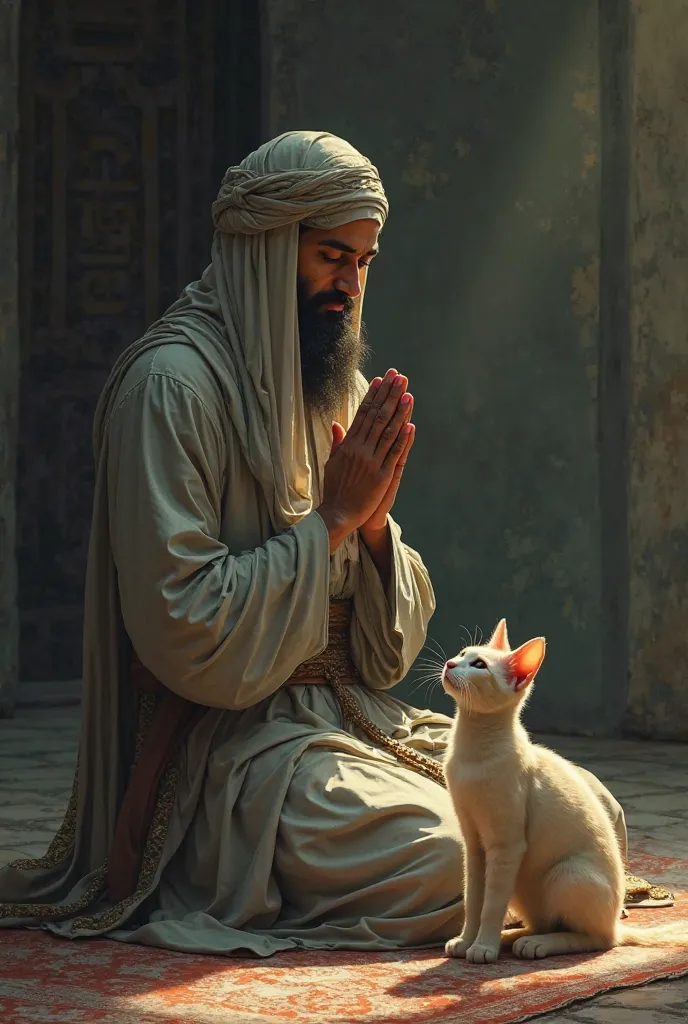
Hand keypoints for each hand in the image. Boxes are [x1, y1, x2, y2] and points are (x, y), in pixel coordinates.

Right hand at [317, 369, 413, 551]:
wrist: (338, 513)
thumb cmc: (335, 488)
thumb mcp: (333, 462)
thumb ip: (338, 442)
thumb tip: (337, 424)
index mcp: (348, 444)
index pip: (362, 414)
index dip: (373, 395)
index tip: (381, 379)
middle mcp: (360, 449)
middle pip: (377, 417)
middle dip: (388, 395)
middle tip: (398, 376)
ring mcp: (372, 461)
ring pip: (387, 431)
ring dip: (398, 411)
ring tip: (407, 393)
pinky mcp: (382, 475)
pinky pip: (394, 453)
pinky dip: (402, 438)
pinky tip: (410, 424)